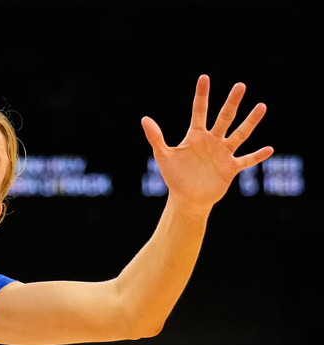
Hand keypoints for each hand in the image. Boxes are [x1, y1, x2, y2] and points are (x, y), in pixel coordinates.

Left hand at [143, 74, 272, 209]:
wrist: (187, 198)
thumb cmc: (175, 176)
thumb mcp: (163, 156)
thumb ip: (156, 138)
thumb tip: (144, 118)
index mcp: (196, 136)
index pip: (199, 111)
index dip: (201, 95)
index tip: (204, 78)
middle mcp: (212, 140)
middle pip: (224, 118)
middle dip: (232, 103)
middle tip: (240, 85)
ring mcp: (223, 153)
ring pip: (240, 134)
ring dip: (250, 122)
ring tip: (261, 106)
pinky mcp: (230, 168)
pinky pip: (246, 160)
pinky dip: (257, 156)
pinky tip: (269, 149)